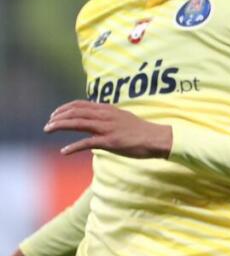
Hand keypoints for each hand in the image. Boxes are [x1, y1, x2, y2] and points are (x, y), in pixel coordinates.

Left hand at [44, 101, 171, 158]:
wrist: (156, 138)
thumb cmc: (140, 130)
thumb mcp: (123, 118)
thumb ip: (108, 117)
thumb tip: (96, 118)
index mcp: (108, 109)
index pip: (81, 105)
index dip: (64, 108)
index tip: (54, 115)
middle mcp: (105, 116)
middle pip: (76, 112)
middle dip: (58, 117)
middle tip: (47, 124)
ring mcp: (107, 128)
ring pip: (78, 123)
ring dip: (60, 126)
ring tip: (48, 129)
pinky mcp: (110, 142)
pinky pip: (87, 143)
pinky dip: (73, 147)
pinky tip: (64, 151)